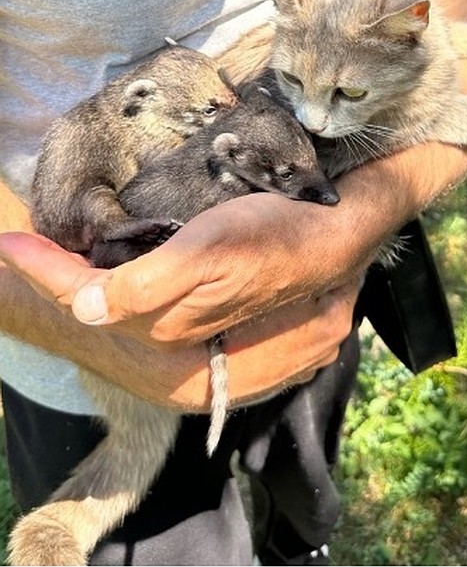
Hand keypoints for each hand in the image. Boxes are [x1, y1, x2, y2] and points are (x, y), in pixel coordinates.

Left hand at [0, 189, 375, 347]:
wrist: (334, 241)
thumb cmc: (275, 237)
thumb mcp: (210, 252)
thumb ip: (147, 285)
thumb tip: (87, 306)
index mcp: (165, 319)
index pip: (86, 297)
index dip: (42, 270)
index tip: (7, 241)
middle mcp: (171, 329)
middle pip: (94, 306)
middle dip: (52, 279)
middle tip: (18, 247)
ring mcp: (189, 321)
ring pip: (115, 305)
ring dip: (80, 279)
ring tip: (51, 253)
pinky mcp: (205, 307)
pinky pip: (141, 301)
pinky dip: (114, 281)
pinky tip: (110, 262)